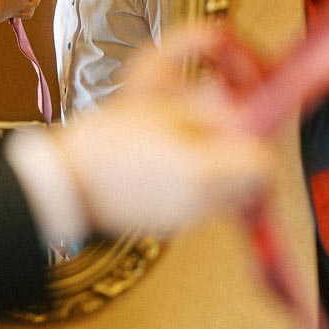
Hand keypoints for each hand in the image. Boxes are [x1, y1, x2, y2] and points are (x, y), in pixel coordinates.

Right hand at [54, 24, 273, 235]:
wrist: (66, 183)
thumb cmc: (106, 142)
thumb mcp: (162, 108)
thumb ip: (208, 107)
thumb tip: (236, 102)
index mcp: (203, 172)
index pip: (262, 163)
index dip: (257, 139)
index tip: (246, 119)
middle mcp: (203, 204)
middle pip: (253, 182)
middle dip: (244, 152)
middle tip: (221, 128)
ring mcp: (188, 220)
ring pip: (233, 193)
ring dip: (226, 167)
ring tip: (191, 142)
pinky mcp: (173, 226)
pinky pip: (206, 203)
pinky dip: (203, 182)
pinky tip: (173, 161)